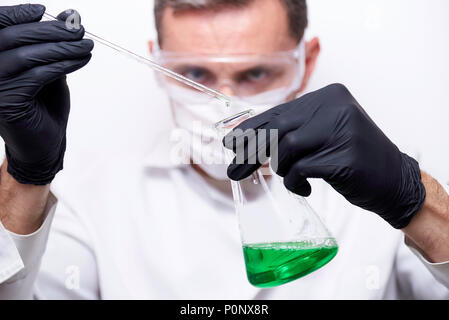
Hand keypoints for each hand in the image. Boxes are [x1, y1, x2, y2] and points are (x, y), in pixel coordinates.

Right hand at [0, 4, 92, 184]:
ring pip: (26, 56)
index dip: (16, 15)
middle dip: (49, 30)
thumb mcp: (48, 69)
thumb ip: (53, 44)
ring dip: (61, 47)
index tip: (44, 11)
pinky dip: (63, 64)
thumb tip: (71, 16)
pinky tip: (82, 59)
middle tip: (78, 29)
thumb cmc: (44, 106)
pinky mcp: (7, 103)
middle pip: (12, 38)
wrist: (43, 145)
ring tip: (87, 44)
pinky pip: (38, 75)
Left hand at [224, 84, 425, 228]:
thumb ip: (293, 130)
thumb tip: (248, 138)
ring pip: (287, 147)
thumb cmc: (352, 157)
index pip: (279, 112)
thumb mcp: (323, 133)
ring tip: (291, 178)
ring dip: (281, 169)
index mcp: (328, 96)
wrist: (394, 179)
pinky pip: (301, 169)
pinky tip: (303, 187)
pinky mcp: (343, 157)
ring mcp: (341, 130)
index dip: (251, 129)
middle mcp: (335, 107)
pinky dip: (295, 181)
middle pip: (278, 128)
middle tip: (235, 169)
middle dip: (251, 152)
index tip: (231, 142)